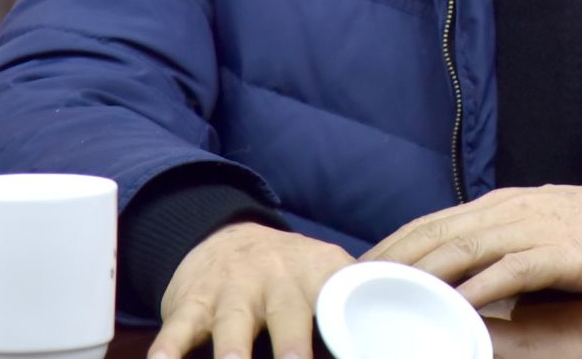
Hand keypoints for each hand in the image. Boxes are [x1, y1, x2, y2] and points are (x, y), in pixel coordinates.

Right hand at [150, 221, 352, 358]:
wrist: (226, 235)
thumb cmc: (291, 273)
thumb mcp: (329, 275)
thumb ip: (358, 300)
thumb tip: (413, 311)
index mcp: (320, 278)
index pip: (341, 308)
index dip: (348, 337)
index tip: (359, 352)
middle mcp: (278, 282)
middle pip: (289, 322)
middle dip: (294, 352)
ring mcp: (233, 292)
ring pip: (232, 328)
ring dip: (233, 354)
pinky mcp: (193, 302)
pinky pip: (177, 329)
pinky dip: (168, 350)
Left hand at [361, 182, 581, 310]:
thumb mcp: (541, 234)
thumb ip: (503, 250)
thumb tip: (467, 280)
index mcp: (501, 205)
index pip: (431, 222)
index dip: (392, 245)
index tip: (358, 270)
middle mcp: (509, 210)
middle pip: (434, 233)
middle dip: (390, 261)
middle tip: (354, 289)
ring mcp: (532, 228)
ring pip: (461, 248)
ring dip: (419, 275)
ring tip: (385, 299)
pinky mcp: (558, 252)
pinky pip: (506, 271)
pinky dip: (475, 290)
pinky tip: (451, 309)